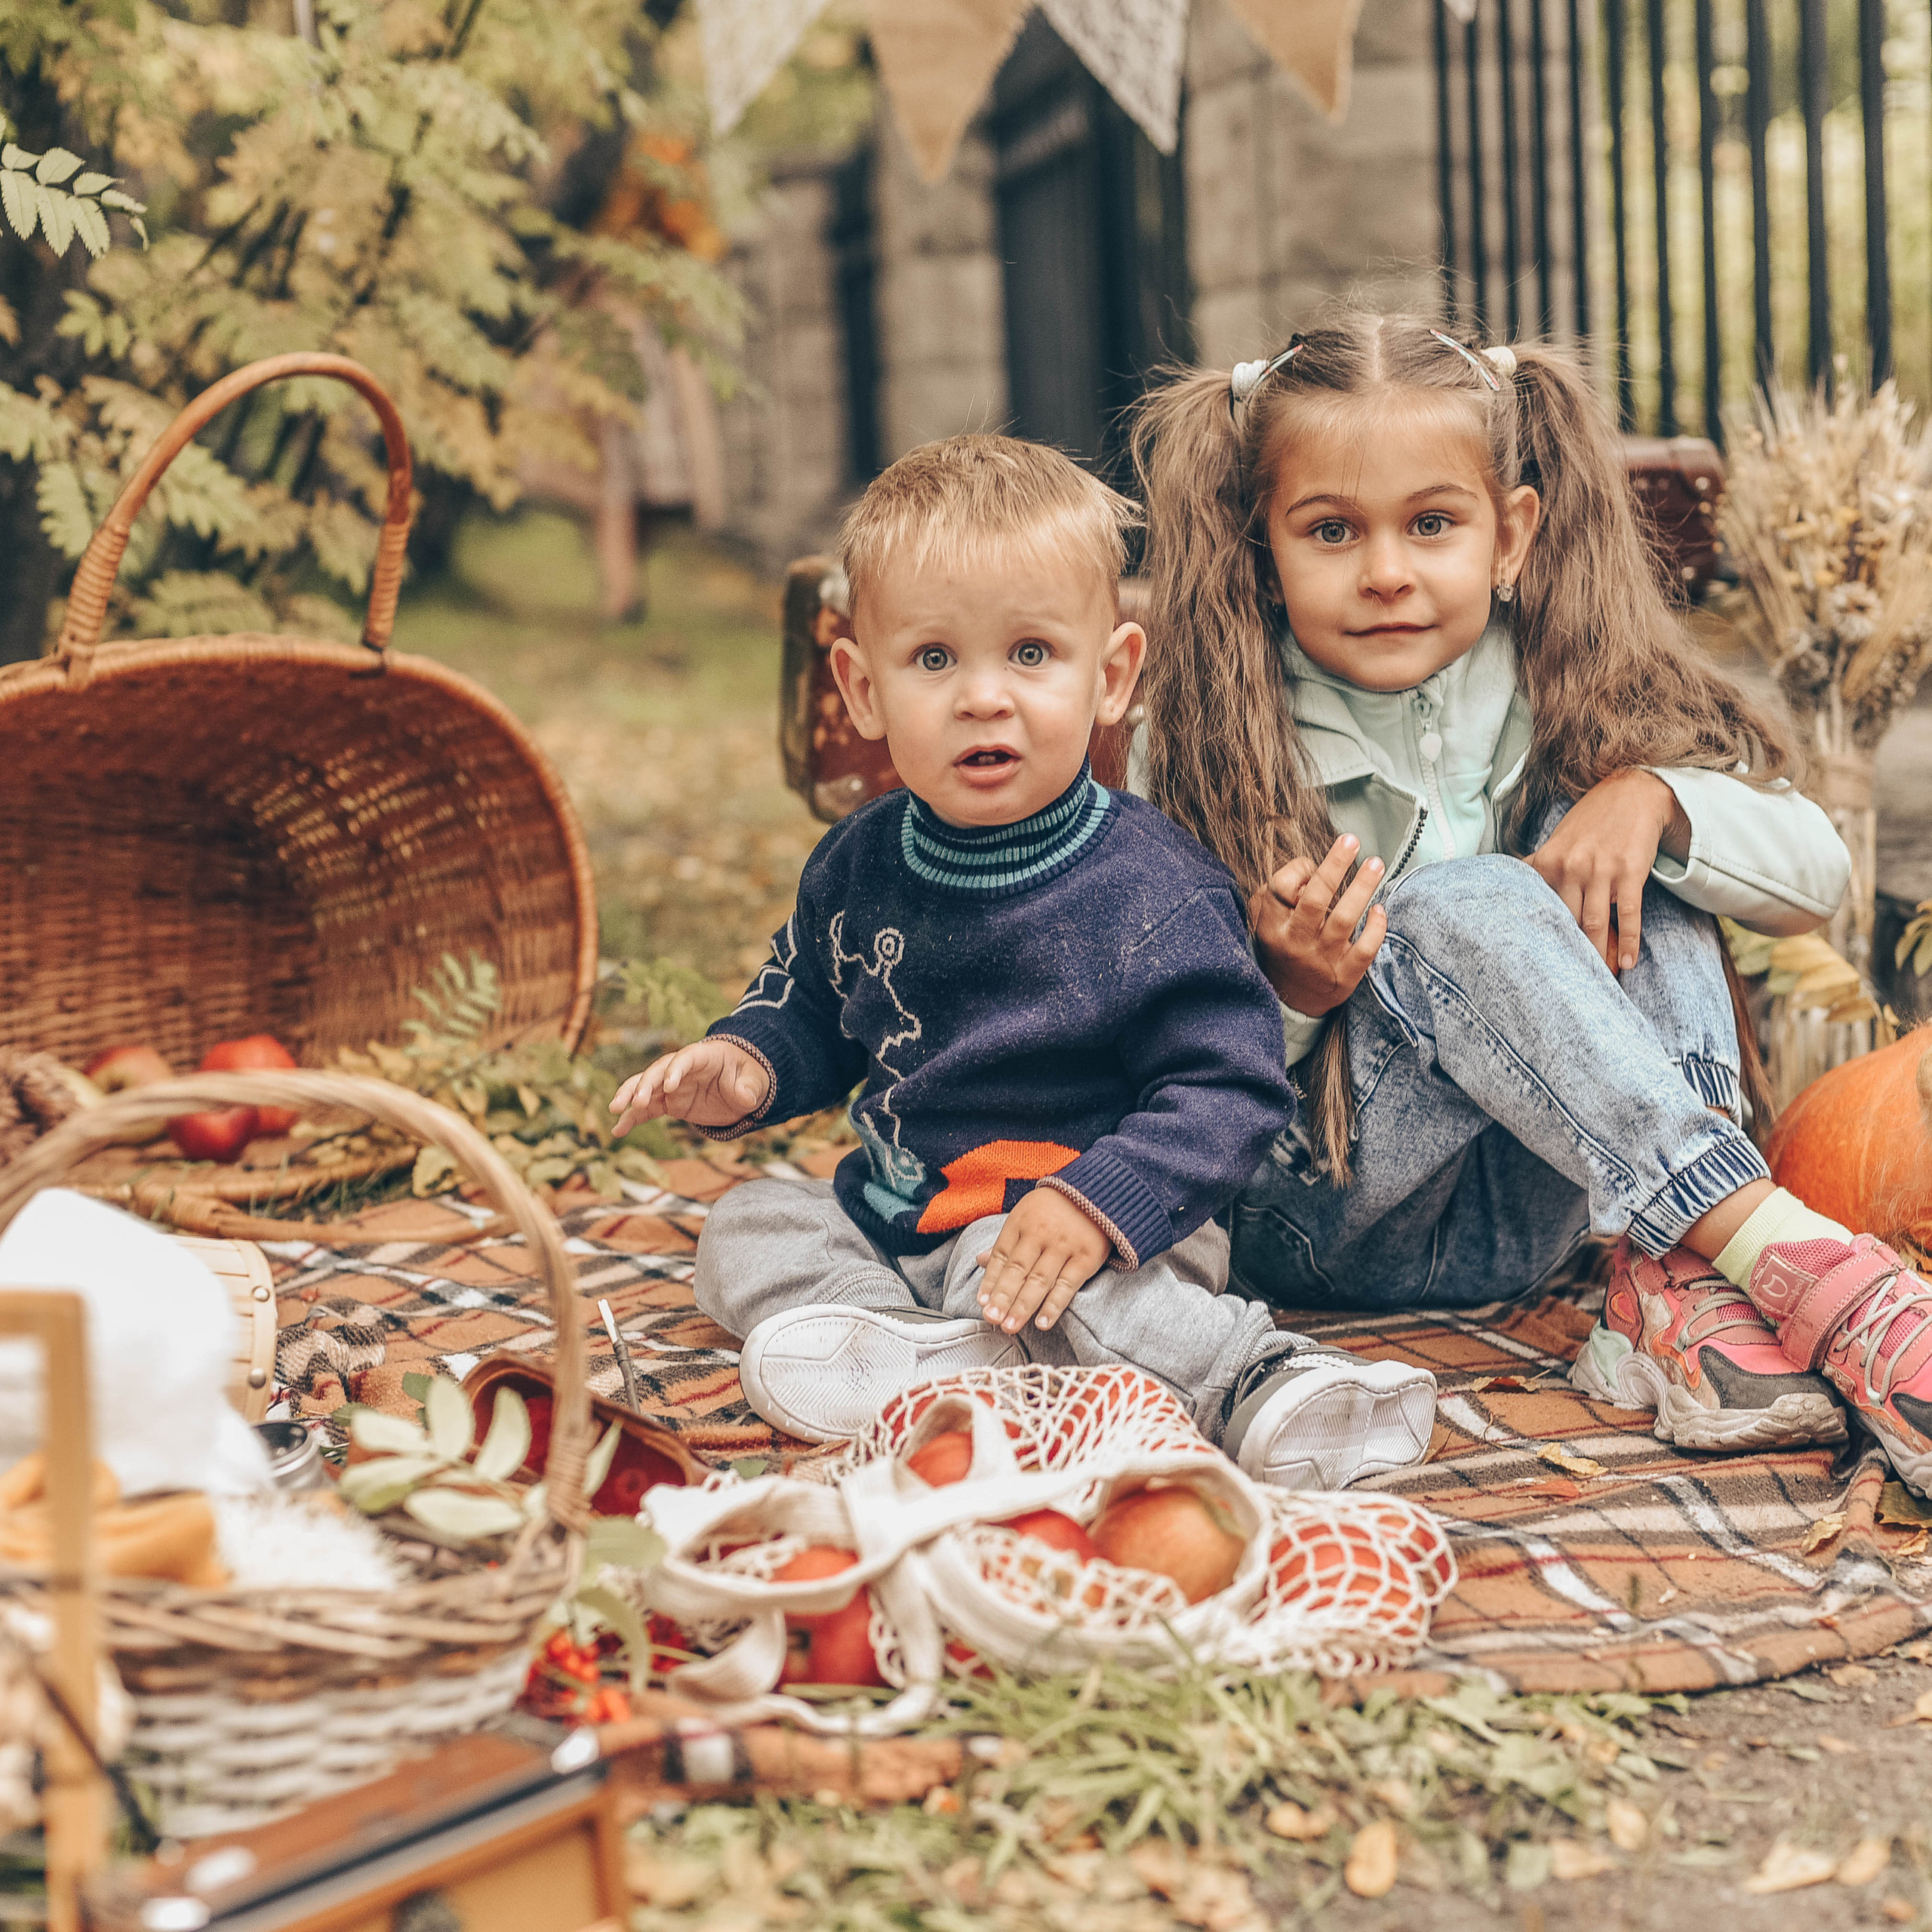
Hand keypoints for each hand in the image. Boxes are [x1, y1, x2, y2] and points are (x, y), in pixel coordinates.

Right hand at [609, 1040, 769, 1134]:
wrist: (739, 1085)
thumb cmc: (746, 1076)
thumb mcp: (754, 1081)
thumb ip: (749, 1088)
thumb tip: (745, 1096)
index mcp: (702, 1056)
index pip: (685, 1059)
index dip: (675, 1070)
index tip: (669, 1087)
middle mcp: (681, 1068)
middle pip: (657, 1071)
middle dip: (645, 1085)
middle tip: (636, 1103)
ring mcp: (671, 1086)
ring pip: (644, 1087)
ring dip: (629, 1097)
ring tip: (615, 1110)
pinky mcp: (668, 1102)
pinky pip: (646, 1109)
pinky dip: (631, 1118)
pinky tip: (618, 1131)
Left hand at [976, 1187, 1112, 1333]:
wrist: (1099, 1191)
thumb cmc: (1056, 1207)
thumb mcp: (1026, 1215)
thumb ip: (1007, 1241)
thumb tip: (981, 1261)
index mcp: (1020, 1223)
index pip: (1001, 1257)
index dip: (990, 1282)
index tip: (982, 1304)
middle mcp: (1040, 1234)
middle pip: (1017, 1270)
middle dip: (1002, 1298)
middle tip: (992, 1318)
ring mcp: (1063, 1246)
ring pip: (1039, 1281)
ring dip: (1022, 1306)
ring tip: (1010, 1326)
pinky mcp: (1086, 1257)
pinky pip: (1067, 1285)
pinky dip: (1054, 1305)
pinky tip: (1042, 1322)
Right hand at [1248, 834, 1386, 1015]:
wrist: (1291, 1000)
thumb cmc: (1283, 948)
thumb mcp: (1264, 920)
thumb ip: (1278, 892)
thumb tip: (1310, 869)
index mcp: (1273, 925)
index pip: (1283, 886)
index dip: (1300, 869)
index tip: (1312, 864)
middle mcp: (1296, 941)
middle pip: (1316, 898)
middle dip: (1335, 865)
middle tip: (1351, 840)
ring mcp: (1322, 959)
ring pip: (1344, 918)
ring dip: (1362, 888)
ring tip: (1375, 864)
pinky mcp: (1344, 975)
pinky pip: (1365, 949)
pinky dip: (1376, 928)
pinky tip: (1380, 910)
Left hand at [1524, 769, 1686, 971]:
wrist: (1632, 794)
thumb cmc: (1590, 823)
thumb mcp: (1556, 842)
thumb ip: (1536, 868)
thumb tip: (1505, 888)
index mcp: (1547, 862)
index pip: (1540, 910)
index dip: (1540, 940)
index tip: (1537, 967)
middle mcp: (1571, 866)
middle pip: (1567, 922)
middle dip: (1569, 954)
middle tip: (1568, 985)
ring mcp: (1602, 869)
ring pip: (1596, 923)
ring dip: (1599, 955)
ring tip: (1599, 981)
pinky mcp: (1630, 871)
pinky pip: (1629, 913)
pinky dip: (1629, 941)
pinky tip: (1628, 962)